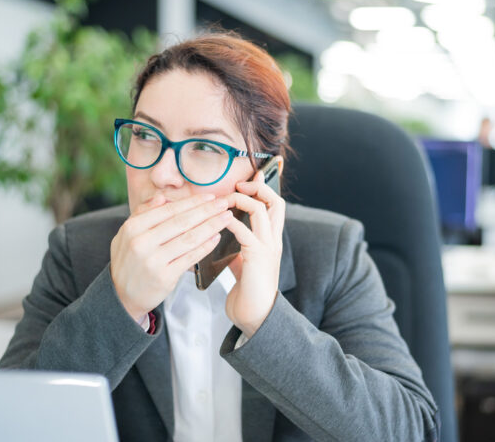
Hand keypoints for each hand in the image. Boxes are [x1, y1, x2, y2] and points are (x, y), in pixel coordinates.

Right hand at [110, 193, 233, 321]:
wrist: (121, 296)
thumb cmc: (128, 261)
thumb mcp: (126, 234)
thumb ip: (142, 213)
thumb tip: (163, 197)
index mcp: (132, 228)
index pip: (169, 210)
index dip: (192, 202)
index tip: (209, 197)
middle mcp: (141, 243)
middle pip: (182, 222)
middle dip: (207, 211)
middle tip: (223, 204)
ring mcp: (153, 261)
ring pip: (189, 239)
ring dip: (211, 226)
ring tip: (226, 219)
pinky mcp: (164, 277)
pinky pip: (190, 258)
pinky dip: (205, 247)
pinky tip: (216, 238)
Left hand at [225, 170, 285, 337]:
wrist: (256, 317)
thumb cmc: (248, 291)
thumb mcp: (246, 262)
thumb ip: (241, 245)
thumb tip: (225, 232)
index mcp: (272, 239)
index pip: (275, 205)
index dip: (266, 188)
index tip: (252, 176)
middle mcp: (274, 240)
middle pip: (275, 201)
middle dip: (258, 187)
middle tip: (239, 183)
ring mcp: (268, 248)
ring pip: (261, 210)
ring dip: (241, 200)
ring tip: (225, 198)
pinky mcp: (258, 258)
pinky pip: (245, 231)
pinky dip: (231, 221)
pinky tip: (219, 219)